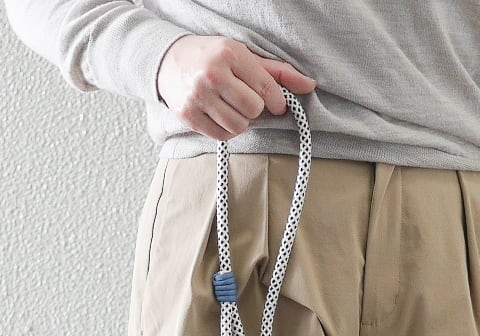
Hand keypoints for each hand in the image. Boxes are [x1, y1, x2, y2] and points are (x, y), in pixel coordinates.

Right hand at [156, 36, 316, 140]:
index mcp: (230, 54)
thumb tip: (310, 86)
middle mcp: (213, 74)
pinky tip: (220, 116)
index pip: (266, 89)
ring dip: (241, 122)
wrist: (169, 61)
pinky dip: (226, 131)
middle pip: (253, 110)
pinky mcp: (188, 115)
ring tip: (231, 108)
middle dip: (254, 109)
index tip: (275, 104)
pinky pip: (222, 136)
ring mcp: (198, 96)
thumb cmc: (214, 59)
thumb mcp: (244, 57)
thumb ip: (277, 73)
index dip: (276, 102)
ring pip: (239, 127)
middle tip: (245, 101)